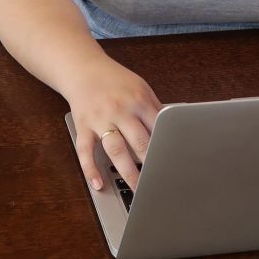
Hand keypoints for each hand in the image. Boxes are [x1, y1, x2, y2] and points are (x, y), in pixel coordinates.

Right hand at [64, 59, 162, 192]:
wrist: (82, 68)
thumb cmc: (114, 81)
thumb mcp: (140, 88)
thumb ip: (155, 109)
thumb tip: (174, 131)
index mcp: (138, 100)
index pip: (158, 129)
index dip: (167, 149)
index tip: (175, 166)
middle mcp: (119, 109)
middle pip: (139, 142)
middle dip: (151, 165)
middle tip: (161, 184)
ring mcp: (100, 119)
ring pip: (115, 149)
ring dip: (128, 172)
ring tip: (138, 190)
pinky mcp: (83, 126)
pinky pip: (85, 150)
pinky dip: (90, 169)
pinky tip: (98, 184)